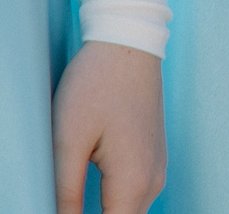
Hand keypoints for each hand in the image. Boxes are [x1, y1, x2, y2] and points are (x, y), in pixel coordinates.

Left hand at [51, 42, 163, 213]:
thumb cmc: (96, 86)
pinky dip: (112, 207)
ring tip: (70, 207)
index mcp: (134, 181)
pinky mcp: (152, 158)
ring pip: (128, 213)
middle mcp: (153, 180)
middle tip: (62, 205)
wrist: (129, 44)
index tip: (60, 209)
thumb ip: (65, 194)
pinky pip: (133, 198)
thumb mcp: (67, 141)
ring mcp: (157, 168)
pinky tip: (85, 202)